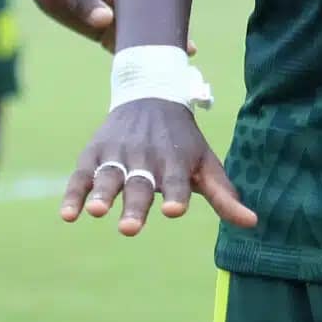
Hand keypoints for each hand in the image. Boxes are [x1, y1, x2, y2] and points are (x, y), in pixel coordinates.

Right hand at [61, 98, 256, 235]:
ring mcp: (118, 154)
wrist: (151, 93)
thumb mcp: (206, 163)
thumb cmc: (183, 141)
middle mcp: (145, 157)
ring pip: (108, 177)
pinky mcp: (95, 154)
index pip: (177, 182)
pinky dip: (74, 194)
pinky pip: (81, 176)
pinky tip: (68, 215)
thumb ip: (224, 195)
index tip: (174, 210)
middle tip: (131, 228)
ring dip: (101, 195)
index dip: (176, 194)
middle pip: (139, 184)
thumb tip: (253, 223)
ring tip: (96, 212)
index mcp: (175, 161)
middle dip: (135, 206)